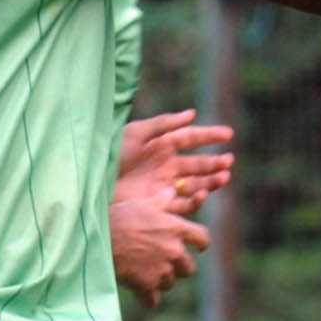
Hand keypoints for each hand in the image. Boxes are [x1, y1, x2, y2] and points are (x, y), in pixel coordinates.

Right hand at [110, 193, 211, 307]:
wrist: (99, 237)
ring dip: (161, 280)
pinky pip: (153, 300)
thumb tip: (171, 191)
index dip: (200, 244)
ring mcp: (162, 270)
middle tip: (163, 262)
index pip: (203, 239)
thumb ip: (161, 201)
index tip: (197, 247)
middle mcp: (174, 251)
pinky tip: (139, 291)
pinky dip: (147, 298)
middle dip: (178, 267)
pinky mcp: (147, 286)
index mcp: (176, 229)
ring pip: (170, 283)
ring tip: (145, 272)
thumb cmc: (120, 216)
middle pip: (190, 268)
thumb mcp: (142, 204)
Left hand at [116, 109, 233, 215]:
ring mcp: (163, 187)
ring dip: (211, 181)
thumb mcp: (135, 133)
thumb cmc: (110, 154)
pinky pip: (182, 205)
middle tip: (228, 161)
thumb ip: (164, 124)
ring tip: (224, 176)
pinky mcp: (158, 205)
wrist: (92, 183)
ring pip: (195, 185)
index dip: (209, 135)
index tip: (228, 134)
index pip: (190, 138)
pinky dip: (195, 200)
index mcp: (160, 146)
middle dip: (214, 162)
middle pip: (197, 164)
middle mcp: (165, 166)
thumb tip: (192, 114)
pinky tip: (203, 193)